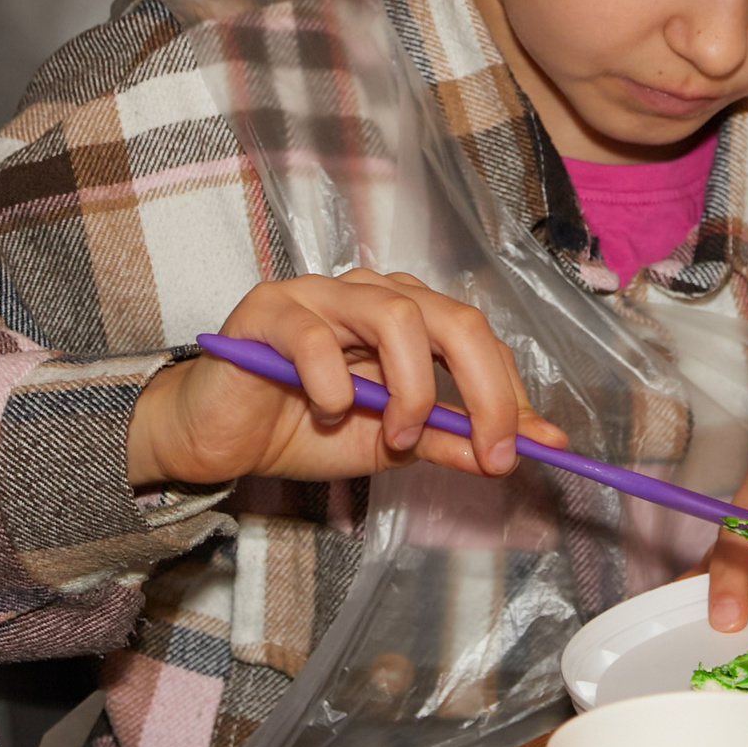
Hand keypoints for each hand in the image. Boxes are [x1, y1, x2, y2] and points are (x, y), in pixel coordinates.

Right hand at [126, 268, 563, 487]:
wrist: (219, 440)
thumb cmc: (304, 428)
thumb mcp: (389, 445)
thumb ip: (448, 441)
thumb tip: (519, 452)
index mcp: (408, 316)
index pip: (477, 340)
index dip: (508, 393)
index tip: (527, 449)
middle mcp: (371, 293)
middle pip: (452, 318)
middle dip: (485, 388)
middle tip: (489, 449)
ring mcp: (320, 295)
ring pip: (395, 315)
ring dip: (412, 387)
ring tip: (397, 434)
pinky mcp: (269, 310)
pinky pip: (315, 336)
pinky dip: (334, 383)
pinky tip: (328, 413)